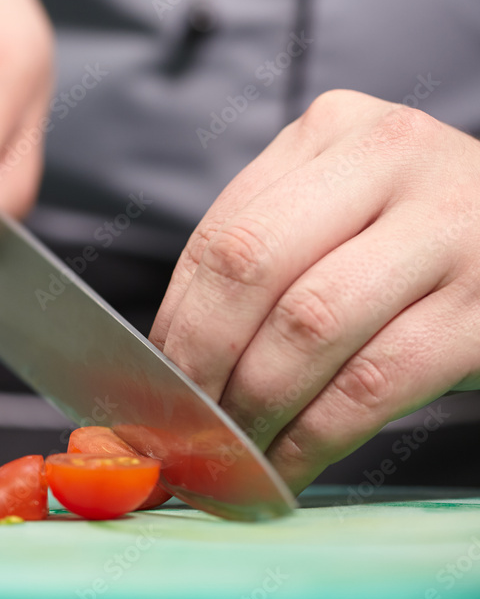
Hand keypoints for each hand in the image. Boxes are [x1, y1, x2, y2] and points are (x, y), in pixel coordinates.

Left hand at [149, 90, 479, 492]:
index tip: (149, 383)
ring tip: (227, 455)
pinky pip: (375, 382)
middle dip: (199, 361)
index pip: (221, 234)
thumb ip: (268, 260)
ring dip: (253, 406)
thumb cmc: (426, 241)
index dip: (174, 322)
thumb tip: (172, 361)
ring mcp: (451, 225)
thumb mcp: (348, 213)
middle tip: (177, 425)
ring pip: (309, 325)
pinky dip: (315, 437)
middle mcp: (391, 157)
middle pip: (250, 266)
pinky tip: (287, 467)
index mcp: (332, 131)